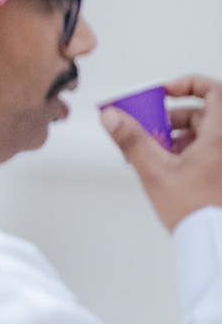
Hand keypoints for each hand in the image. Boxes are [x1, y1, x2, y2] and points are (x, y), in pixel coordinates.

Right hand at [100, 75, 221, 230]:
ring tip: (152, 153)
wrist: (212, 239)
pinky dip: (183, 152)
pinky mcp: (218, 173)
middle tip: (147, 128)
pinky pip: (203, 150)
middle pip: (200, 113)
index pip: (211, 90)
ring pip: (200, 133)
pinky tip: (164, 167)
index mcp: (219, 135)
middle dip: (170, 118)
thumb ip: (132, 140)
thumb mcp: (156, 171)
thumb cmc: (196, 210)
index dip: (187, 84)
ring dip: (174, 137)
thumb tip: (113, 117)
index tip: (164, 92)